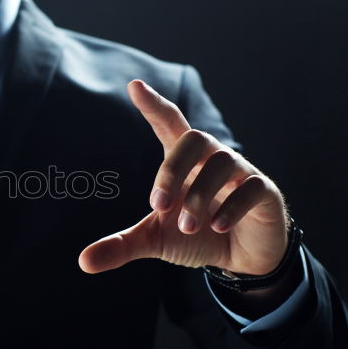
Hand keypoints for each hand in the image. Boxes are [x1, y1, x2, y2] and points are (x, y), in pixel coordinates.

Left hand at [78, 79, 288, 276]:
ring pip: (221, 163)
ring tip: (186, 227)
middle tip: (158, 205)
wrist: (240, 260)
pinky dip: (230, 207)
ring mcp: (240, 172)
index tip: (134, 86)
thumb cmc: (196, 235)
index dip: (154, 105)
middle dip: (172, 170)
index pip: (169, 123)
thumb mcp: (155, 240)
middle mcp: (211, 158)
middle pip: (194, 137)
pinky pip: (250, 186)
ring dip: (199, 197)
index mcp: (184, 162)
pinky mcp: (264, 191)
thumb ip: (122, 246)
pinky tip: (216, 227)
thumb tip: (83, 262)